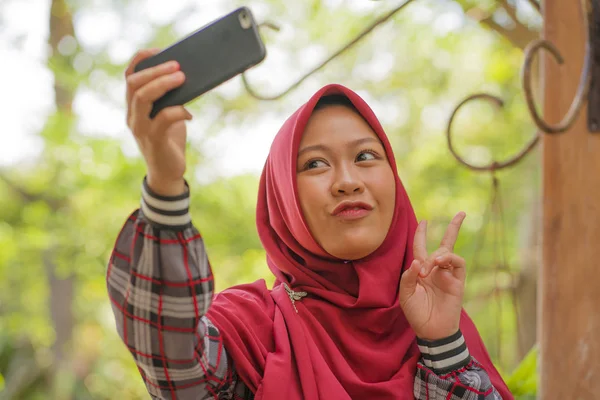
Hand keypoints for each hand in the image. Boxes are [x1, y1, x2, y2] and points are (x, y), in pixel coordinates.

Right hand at [125, 48, 191, 195]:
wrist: (168, 173)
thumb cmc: (170, 140)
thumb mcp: (169, 115)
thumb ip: (170, 99)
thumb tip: (186, 77)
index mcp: (134, 106)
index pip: (129, 76)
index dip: (142, 60)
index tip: (159, 50)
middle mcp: (132, 115)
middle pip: (134, 83)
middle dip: (155, 71)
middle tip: (178, 66)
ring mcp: (140, 128)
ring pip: (142, 98)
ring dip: (163, 85)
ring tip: (182, 78)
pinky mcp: (152, 140)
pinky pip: (162, 118)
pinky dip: (177, 112)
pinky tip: (189, 115)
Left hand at [399, 212, 466, 340]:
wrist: (431, 331)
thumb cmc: (416, 314)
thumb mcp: (405, 295)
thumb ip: (407, 277)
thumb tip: (417, 261)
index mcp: (421, 270)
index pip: (421, 247)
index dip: (422, 233)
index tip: (424, 221)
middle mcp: (436, 269)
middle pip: (445, 243)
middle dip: (454, 228)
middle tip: (461, 213)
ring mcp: (448, 275)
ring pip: (448, 252)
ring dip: (438, 255)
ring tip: (428, 268)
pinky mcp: (458, 282)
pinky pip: (458, 263)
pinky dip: (449, 258)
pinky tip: (439, 263)